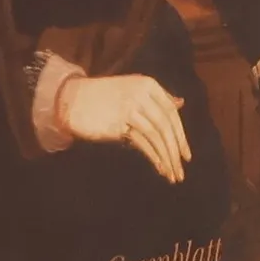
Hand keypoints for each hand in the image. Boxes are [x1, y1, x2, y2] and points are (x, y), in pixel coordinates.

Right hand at [57, 73, 191, 183]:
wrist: (73, 99)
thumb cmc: (104, 96)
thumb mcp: (133, 90)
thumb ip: (156, 98)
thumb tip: (180, 103)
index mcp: (148, 84)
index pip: (171, 112)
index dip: (181, 135)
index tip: (186, 155)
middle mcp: (142, 94)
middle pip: (166, 125)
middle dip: (176, 150)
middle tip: (181, 169)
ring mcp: (130, 108)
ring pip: (156, 136)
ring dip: (167, 158)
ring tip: (172, 175)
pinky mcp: (119, 123)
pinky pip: (142, 143)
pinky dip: (154, 156)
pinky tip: (159, 168)